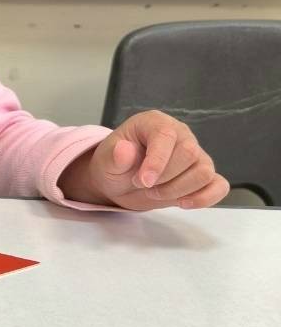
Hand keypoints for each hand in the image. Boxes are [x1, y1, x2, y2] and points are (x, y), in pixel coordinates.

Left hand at [58, 110, 229, 210]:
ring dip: (179, 190)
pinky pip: (219, 185)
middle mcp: (181, 135)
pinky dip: (205, 198)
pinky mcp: (203, 177)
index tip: (143, 182)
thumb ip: (114, 156)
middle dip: (165, 178)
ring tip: (156, 193)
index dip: (157, 161)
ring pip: (205, 172)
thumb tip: (124, 150)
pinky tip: (183, 204)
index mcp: (156, 123)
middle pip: (189, 154)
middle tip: (143, 185)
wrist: (121, 180)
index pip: (166, 135)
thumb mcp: (106, 160)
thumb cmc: (115, 164)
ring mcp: (196, 155)